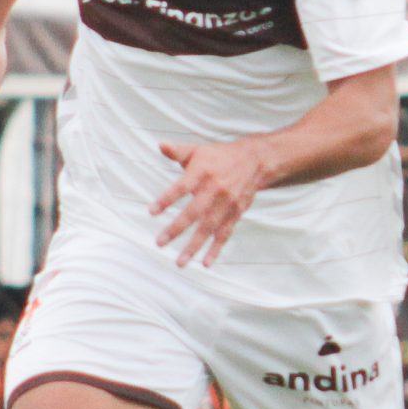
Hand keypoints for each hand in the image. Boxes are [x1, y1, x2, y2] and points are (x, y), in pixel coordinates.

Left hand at [152, 137, 272, 266]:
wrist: (255, 161)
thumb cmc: (219, 156)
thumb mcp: (198, 150)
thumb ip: (178, 152)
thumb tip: (160, 145)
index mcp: (202, 172)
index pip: (181, 188)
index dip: (166, 200)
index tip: (151, 212)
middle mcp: (215, 189)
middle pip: (194, 212)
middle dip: (176, 229)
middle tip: (159, 243)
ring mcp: (226, 203)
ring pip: (208, 228)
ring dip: (193, 246)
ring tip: (179, 262)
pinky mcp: (236, 213)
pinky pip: (225, 234)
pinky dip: (216, 249)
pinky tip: (205, 263)